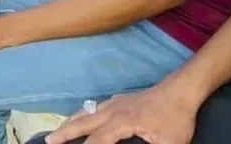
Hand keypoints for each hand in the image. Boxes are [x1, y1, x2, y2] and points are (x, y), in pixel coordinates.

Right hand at [45, 84, 198, 143]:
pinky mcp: (121, 99)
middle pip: (83, 123)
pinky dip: (83, 113)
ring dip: (71, 122)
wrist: (182, 91)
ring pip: (87, 112)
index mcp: (121, 122)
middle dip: (65, 133)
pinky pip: (95, 106)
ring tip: (58, 130)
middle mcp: (112, 111)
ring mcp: (115, 102)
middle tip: (49, 140)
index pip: (97, 141)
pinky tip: (84, 115)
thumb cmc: (176, 119)